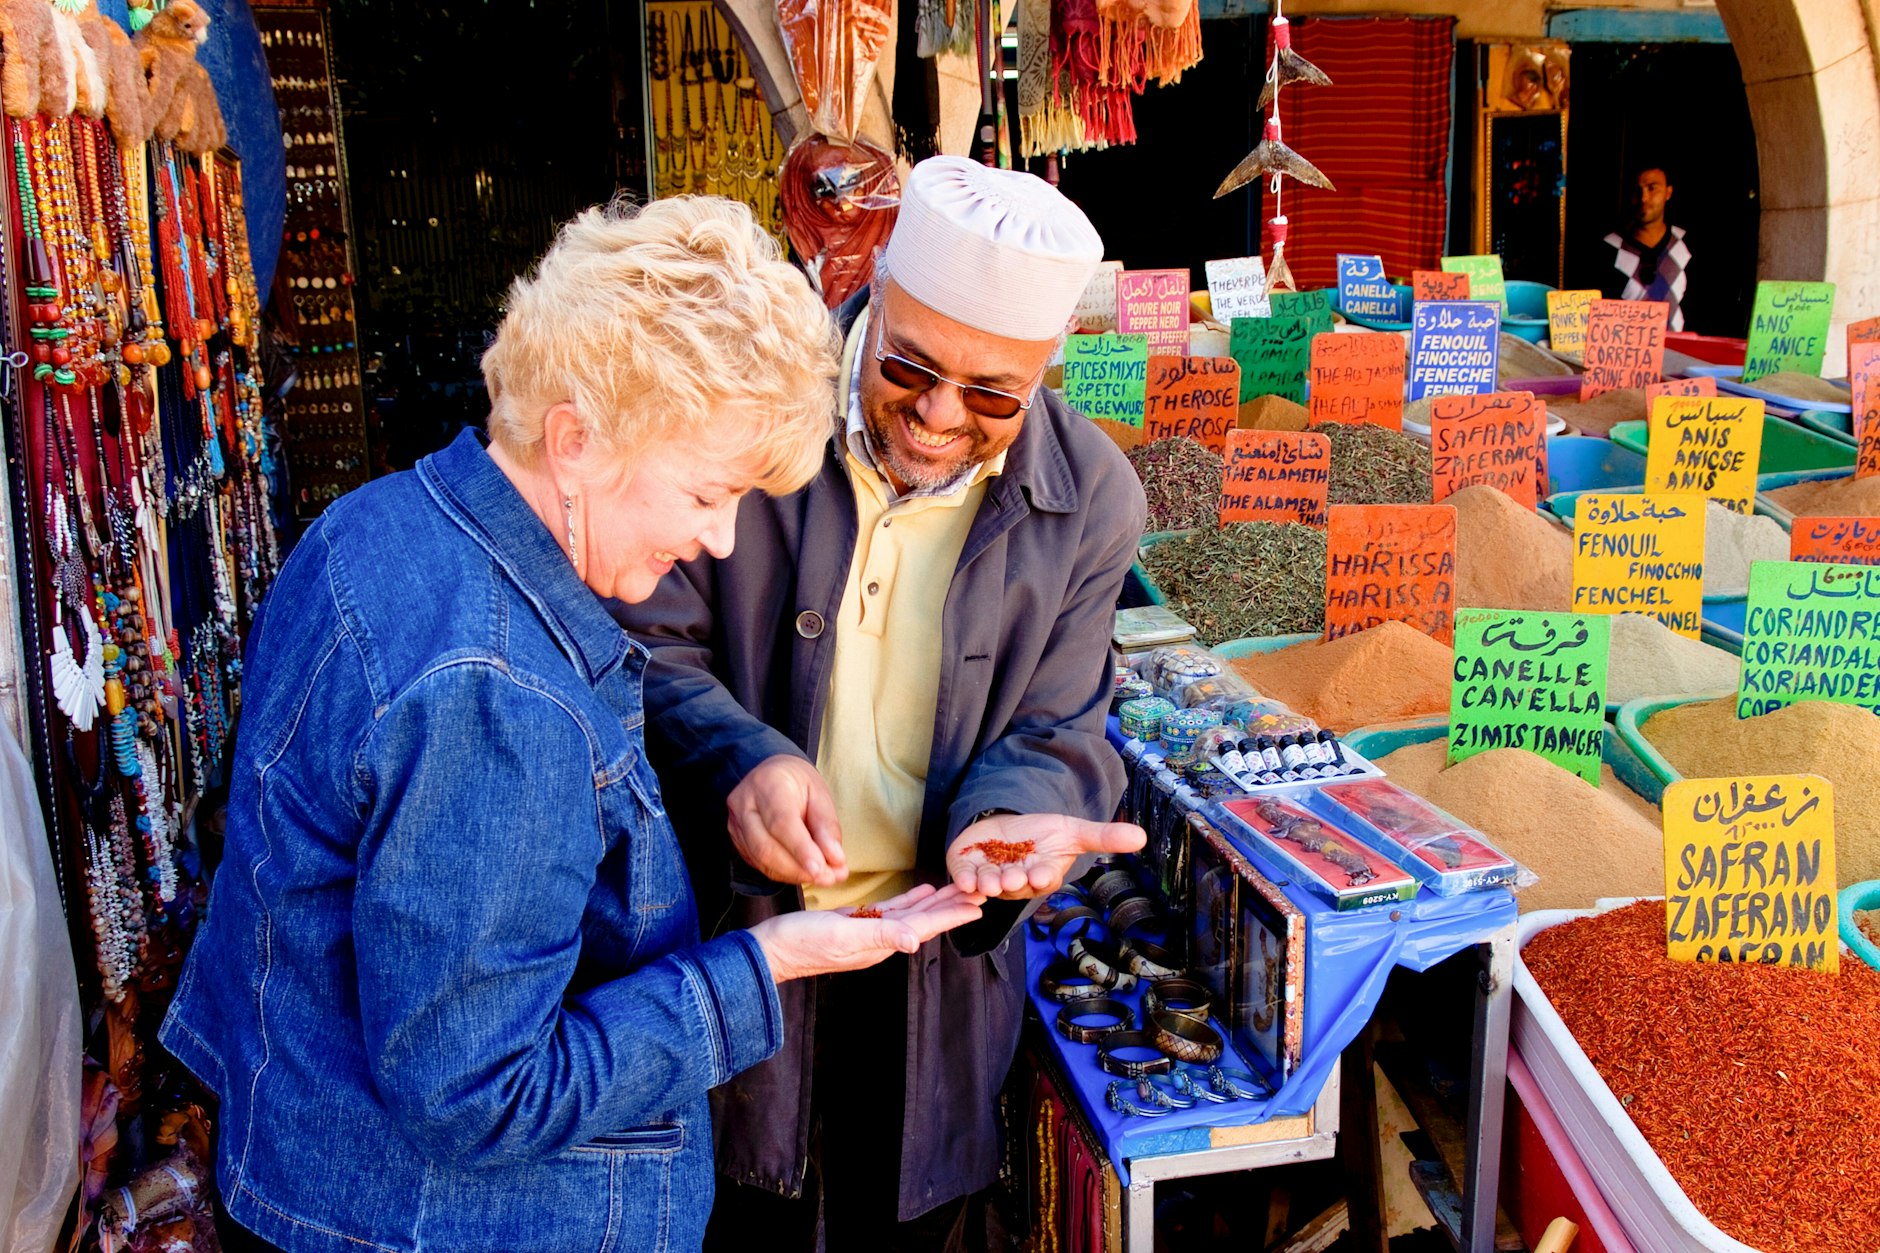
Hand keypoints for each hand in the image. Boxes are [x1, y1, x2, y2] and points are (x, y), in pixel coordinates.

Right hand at [726, 755, 846, 886]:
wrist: (772, 774)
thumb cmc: (797, 782)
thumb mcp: (820, 793)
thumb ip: (827, 826)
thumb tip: (835, 859)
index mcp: (768, 783)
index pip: (781, 822)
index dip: (801, 850)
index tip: (820, 868)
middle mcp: (744, 802)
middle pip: (766, 846)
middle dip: (798, 869)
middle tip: (828, 878)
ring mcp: (736, 823)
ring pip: (760, 859)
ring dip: (793, 874)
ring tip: (821, 877)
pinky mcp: (736, 839)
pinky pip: (758, 864)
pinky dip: (783, 873)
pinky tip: (801, 872)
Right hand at [748, 884, 986, 982]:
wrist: (771, 949)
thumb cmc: (803, 943)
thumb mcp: (842, 936)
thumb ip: (879, 935)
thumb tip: (914, 941)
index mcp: (881, 944)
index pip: (924, 928)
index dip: (951, 916)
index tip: (978, 907)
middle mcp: (881, 940)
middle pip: (925, 920)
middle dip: (952, 906)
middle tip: (980, 890)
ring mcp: (869, 932)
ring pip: (912, 914)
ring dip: (936, 903)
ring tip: (959, 889)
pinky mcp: (857, 923)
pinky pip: (892, 911)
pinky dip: (910, 901)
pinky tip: (922, 892)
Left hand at [946, 812, 1145, 898]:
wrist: (1008, 824)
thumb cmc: (1042, 834)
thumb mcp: (1072, 831)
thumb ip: (1102, 836)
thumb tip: (1142, 836)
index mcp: (1042, 875)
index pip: (1043, 878)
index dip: (1042, 876)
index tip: (1042, 874)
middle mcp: (1016, 881)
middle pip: (1014, 884)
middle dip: (1013, 881)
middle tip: (1010, 878)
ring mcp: (990, 877)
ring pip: (989, 885)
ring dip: (988, 884)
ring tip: (988, 881)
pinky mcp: (967, 870)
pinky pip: (965, 879)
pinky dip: (964, 879)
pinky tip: (964, 879)